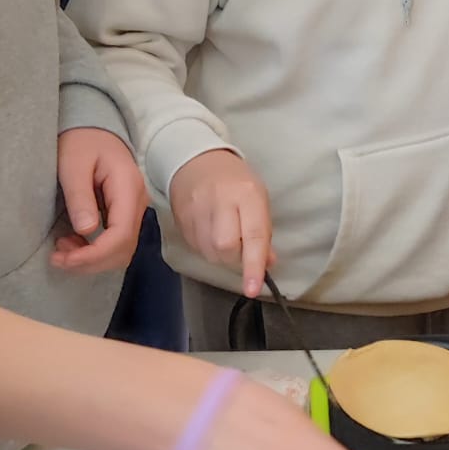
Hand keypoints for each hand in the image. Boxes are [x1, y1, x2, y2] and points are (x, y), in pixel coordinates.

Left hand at [53, 127, 146, 274]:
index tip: (64, 259)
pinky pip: (115, 242)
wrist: (92, 128)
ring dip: (92, 259)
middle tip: (57, 258)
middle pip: (123, 249)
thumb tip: (86, 230)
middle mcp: (137, 202)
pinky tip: (72, 243)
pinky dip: (94, 251)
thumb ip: (80, 195)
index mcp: (128, 188)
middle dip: (91, 262)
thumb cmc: (81, 140)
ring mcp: (132, 209)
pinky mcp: (123, 213)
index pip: (121, 235)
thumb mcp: (73, 164)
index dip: (94, 255)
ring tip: (62, 251)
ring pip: (121, 250)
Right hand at [170, 149, 273, 295]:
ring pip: (209, 252)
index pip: (252, 236)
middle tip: (241, 249)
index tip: (254, 289)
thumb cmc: (233, 181)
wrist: (195, 161)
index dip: (253, 266)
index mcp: (246, 194)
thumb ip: (263, 231)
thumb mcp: (257, 198)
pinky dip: (207, 248)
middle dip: (235, 259)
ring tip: (225, 236)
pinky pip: (196, 247)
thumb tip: (267, 263)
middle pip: (225, 248)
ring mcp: (197, 210)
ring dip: (221, 255)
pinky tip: (210, 233)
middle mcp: (220, 201)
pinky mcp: (181, 219)